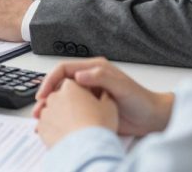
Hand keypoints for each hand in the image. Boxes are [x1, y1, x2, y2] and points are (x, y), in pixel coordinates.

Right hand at [33, 58, 173, 136]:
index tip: (44, 94)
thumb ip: (101, 77)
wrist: (153, 118)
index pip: (64, 69)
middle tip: (39, 108)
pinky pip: (70, 108)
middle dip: (47, 94)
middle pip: (60, 83)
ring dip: (52, 105)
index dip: (51, 80)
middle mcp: (89, 79)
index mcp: (94, 69)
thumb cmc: (141, 100)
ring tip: (42, 117)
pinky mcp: (90, 107)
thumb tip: (79, 75)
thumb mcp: (121, 86)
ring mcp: (89, 93)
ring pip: (63, 96)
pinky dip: (61, 114)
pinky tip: (55, 122)